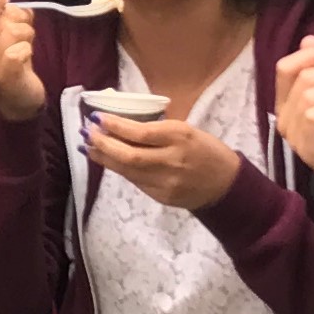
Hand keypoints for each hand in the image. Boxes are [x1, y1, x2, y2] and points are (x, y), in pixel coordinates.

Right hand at [0, 0, 42, 119]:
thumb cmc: (9, 54)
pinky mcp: (4, 75)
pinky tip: (25, 56)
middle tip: (19, 30)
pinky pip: (19, 51)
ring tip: (24, 43)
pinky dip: (27, 49)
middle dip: (18, 18)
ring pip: (14, 31)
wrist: (15, 93)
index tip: (4, 2)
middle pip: (2, 18)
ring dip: (27, 33)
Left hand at [85, 112, 241, 212]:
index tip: (97, 117)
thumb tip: (120, 123)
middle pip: (129, 155)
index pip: (141, 133)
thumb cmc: (206, 150)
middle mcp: (172, 160)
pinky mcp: (162, 196)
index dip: (115, 126)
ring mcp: (166, 182)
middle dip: (103, 144)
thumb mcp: (186, 130)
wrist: (226, 185)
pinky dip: (119, 169)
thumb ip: (157, 129)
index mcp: (180, 137)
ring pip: (127, 171)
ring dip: (104, 158)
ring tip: (89, 147)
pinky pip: (135, 181)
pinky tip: (107, 161)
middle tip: (86, 132)